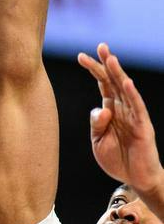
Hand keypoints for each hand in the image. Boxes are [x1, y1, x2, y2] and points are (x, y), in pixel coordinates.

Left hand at [77, 45, 163, 194]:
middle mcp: (123, 108)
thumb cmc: (117, 158)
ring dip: (118, 74)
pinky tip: (127, 84)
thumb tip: (101, 108)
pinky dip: (133, 96)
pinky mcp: (143, 126)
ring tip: (111, 59)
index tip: (81, 56)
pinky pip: (138, 108)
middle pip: (114, 81)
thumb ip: (96, 124)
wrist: (136, 178)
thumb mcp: (98, 141)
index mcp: (111, 110)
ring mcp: (134, 116)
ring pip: (126, 90)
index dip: (93, 70)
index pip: (102, 85)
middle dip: (106, 64)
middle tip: (100, 46)